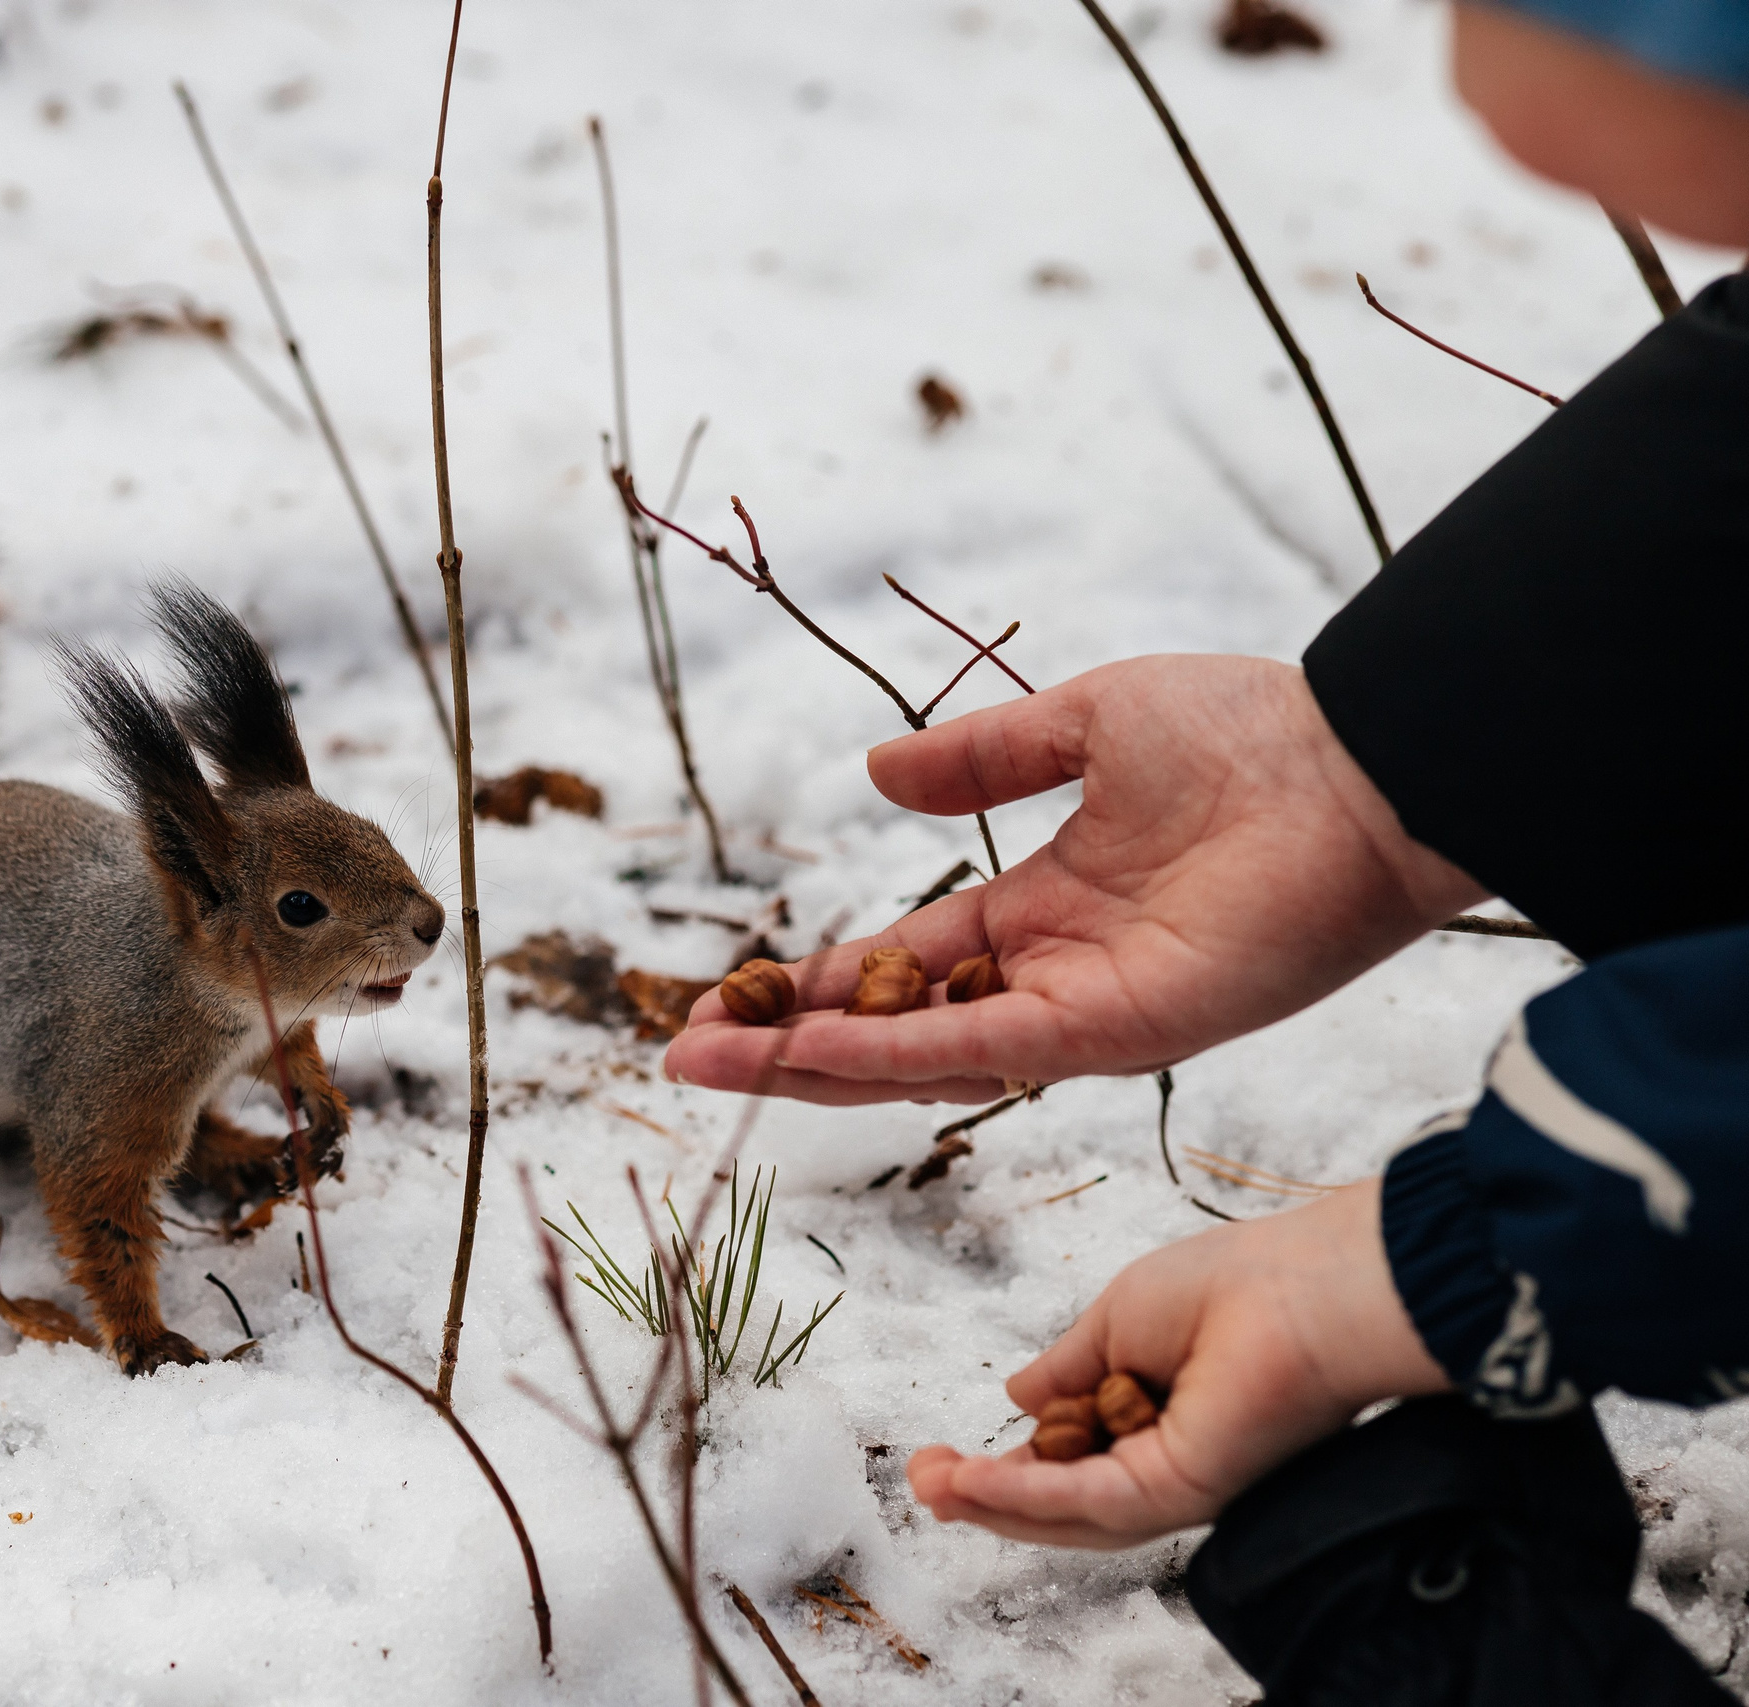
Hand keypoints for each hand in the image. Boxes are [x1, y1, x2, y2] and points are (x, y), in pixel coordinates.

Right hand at [663, 656, 1485, 1104]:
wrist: (1361, 767)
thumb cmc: (1251, 734)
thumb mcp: (1083, 722)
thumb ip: (980, 759)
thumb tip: (874, 777)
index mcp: (1041, 907)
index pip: (901, 962)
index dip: (814, 981)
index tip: (731, 992)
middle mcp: (1048, 975)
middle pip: (887, 1027)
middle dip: (784, 1043)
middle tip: (683, 1050)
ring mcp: (1076, 1013)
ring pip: (914, 1058)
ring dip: (808, 1065)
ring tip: (704, 1065)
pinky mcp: (1112, 1032)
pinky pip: (977, 1049)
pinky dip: (889, 1053)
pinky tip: (807, 1053)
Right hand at [907, 1180, 1450, 1548]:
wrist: (1307, 1289)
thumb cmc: (1232, 1284)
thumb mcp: (1118, 1319)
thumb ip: (1067, 1366)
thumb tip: (1017, 1394)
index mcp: (1156, 1417)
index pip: (1069, 1460)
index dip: (1006, 1466)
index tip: (945, 1459)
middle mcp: (1166, 1459)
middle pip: (1061, 1500)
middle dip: (985, 1495)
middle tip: (924, 1481)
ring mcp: (1175, 1481)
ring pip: (1068, 1513)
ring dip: (992, 1503)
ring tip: (932, 1485)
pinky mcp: (1181, 1489)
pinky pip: (1089, 1501)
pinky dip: (1025, 1494)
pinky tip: (972, 1482)